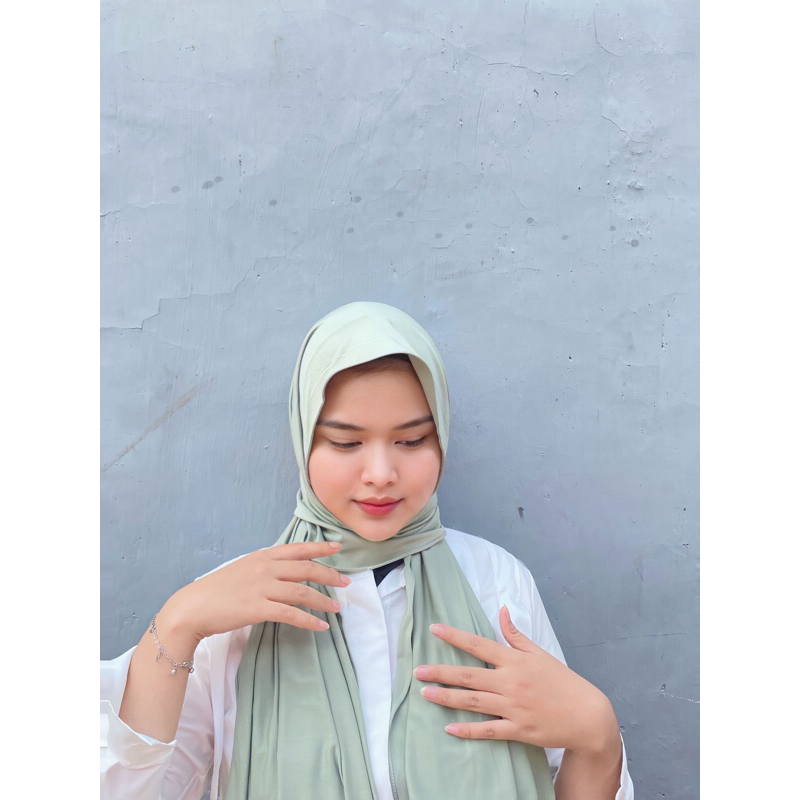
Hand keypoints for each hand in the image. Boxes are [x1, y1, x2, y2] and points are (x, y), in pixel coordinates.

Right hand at [160, 541, 349, 643]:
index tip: (338, 547)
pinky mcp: (258, 608)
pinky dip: (309, 620)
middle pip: (306, 568)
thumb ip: (264, 568)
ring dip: (324, 600)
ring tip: (337, 607)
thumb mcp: (242, 569)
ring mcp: (262, 587)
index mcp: (262, 556)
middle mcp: (265, 568)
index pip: (298, 549)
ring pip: (303, 591)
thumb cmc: (215, 590)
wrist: (192, 607)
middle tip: (346, 583)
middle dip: (330, 575)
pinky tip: (321, 626)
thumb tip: (284, 572)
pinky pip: (291, 613)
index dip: (320, 548)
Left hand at [414, 605, 619, 756]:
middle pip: (469, 675)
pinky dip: (468, 730)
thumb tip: (501, 610)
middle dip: (441, 672)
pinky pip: (489, 730)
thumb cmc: (562, 681)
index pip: (479, 645)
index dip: (455, 637)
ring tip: (425, 693)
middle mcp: (511, 682)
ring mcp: (514, 707)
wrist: (587, 715)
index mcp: (515, 660)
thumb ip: (515, 634)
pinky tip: (449, 728)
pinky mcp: (519, 730)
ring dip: (447, 698)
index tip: (434, 629)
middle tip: (417, 670)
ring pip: (474, 702)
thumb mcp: (539, 653)